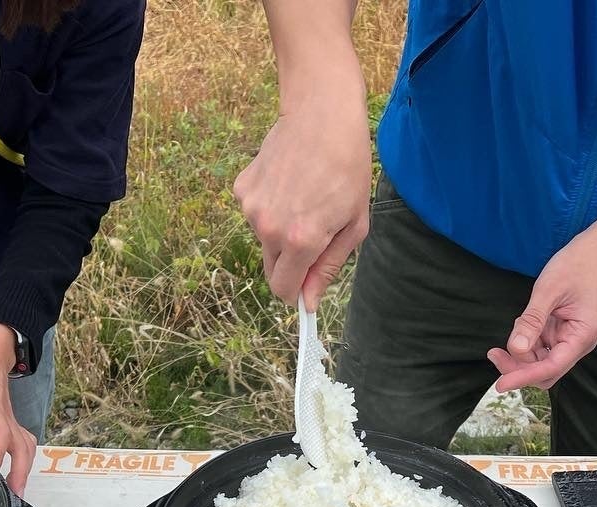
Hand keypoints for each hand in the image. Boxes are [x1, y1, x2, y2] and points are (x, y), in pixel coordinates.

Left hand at [0, 323, 36, 494]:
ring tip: (17, 490)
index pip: (0, 432)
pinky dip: (24, 458)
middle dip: (20, 471)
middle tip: (13, 494)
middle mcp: (6, 414)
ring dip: (25, 468)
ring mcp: (12, 418)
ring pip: (27, 446)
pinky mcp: (12, 419)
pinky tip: (18, 471)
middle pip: (22, 446)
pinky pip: (24, 442)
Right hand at [234, 80, 371, 309]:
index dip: (296, 293)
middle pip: (271, 269)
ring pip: (264, 240)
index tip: (306, 289)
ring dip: (281, 231)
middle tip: (314, 234)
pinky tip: (289, 182)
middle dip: (291, 263)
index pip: (284, 289)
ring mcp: (251, 207)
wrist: (322, 114)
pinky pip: (256, 213)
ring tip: (304, 197)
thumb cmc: (348, 167)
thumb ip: (328, 267)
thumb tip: (309, 303)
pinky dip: (271, 207)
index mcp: (300, 240)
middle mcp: (268, 227)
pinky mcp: (242, 188)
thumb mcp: (354, 224)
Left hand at [487, 229, 596, 392]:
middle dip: (519, 367)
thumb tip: (515, 349)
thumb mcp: (548, 291)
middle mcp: (578, 344)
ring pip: (541, 361)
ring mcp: (570, 340)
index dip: (524, 378)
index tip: (500, 385)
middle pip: (545, 371)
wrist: (596, 251)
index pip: (550, 368)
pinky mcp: (562, 333)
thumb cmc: (576, 266)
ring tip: (517, 324)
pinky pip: (541, 347)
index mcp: (582, 337)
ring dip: (522, 354)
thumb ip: (532, 321)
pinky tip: (524, 323)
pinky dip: (528, 342)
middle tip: (494, 353)